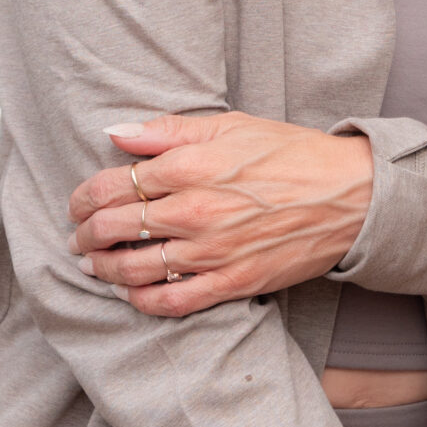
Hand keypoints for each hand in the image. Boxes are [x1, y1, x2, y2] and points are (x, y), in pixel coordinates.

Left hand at [67, 111, 373, 317]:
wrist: (349, 196)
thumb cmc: (290, 154)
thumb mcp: (230, 124)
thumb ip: (167, 130)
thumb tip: (115, 133)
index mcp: (189, 166)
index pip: (112, 185)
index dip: (83, 197)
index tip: (78, 203)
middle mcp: (193, 211)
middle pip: (114, 228)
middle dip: (85, 234)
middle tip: (77, 237)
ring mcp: (211, 252)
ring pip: (134, 269)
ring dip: (103, 269)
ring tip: (93, 266)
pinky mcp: (231, 284)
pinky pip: (170, 302)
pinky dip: (141, 301)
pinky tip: (131, 293)